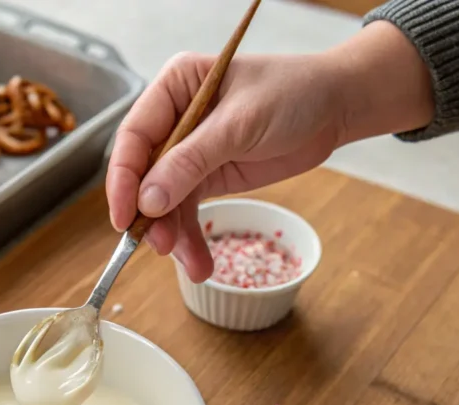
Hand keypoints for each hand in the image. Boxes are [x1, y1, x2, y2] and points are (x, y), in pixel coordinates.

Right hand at [108, 21, 435, 284]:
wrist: (336, 107)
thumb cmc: (293, 95)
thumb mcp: (240, 125)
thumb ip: (191, 162)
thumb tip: (147, 202)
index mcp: (173, 87)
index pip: (134, 136)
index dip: (123, 179)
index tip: (124, 217)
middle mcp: (172, 119)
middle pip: (143, 173)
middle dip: (151, 214)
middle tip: (160, 246)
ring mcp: (187, 151)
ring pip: (164, 200)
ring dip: (174, 234)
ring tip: (189, 262)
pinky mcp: (207, 176)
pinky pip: (188, 210)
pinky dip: (191, 237)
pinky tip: (199, 262)